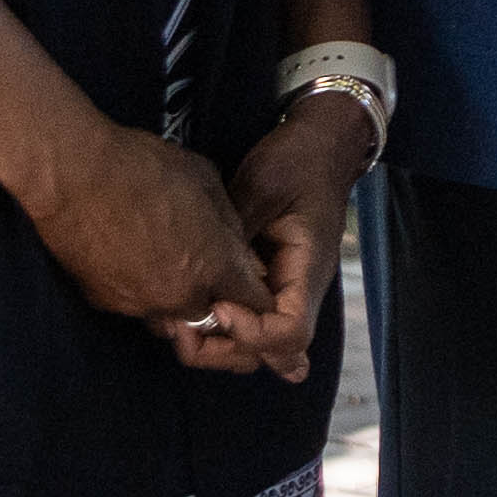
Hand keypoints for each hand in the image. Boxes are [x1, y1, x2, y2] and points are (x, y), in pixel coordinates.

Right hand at [26, 120, 257, 330]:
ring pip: (170, 314)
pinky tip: (131, 257)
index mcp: (212, 268)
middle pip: (211, 316)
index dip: (255, 291)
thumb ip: (228, 225)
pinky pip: (135, 304)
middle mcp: (178, 297)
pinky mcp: (103, 303)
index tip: (246, 276)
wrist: (71, 177)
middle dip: (214, 297)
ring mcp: (138, 305)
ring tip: (163, 257)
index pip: (256, 304)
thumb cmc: (143, 167)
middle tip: (202, 264)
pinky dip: (140, 289)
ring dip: (175, 295)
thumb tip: (237, 250)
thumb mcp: (206, 182)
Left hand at [189, 93, 372, 379]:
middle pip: (273, 352)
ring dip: (219, 345)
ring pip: (259, 343)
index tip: (216, 305)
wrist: (320, 145)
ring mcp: (284, 287)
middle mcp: (299, 288)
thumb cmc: (297, 161)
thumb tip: (206, 271)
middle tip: (181, 332)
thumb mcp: (262, 187)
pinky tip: (191, 321)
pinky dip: (221, 329)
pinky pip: (250, 319)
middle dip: (226, 352)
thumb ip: (237, 234)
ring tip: (177, 327)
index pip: (289, 332)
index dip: (250, 332)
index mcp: (307, 268)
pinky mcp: (267, 279)